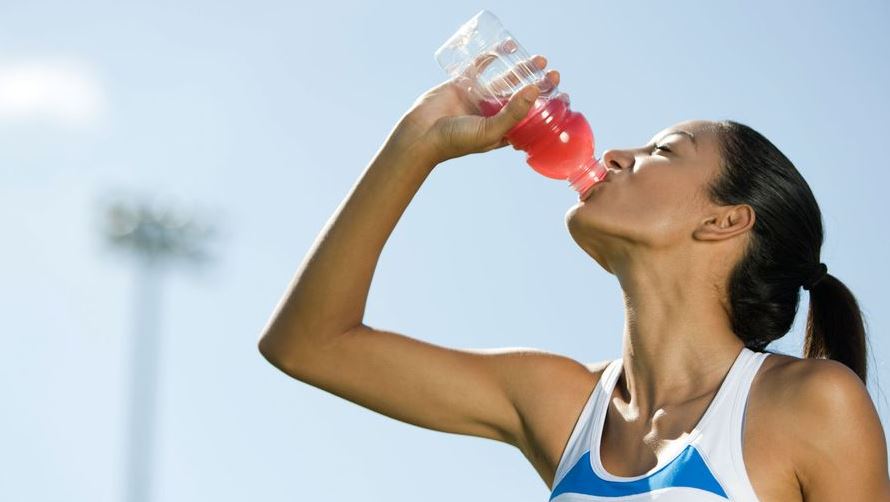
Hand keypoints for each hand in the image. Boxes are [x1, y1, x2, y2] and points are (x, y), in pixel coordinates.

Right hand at [389, 54, 559, 164]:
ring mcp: (478, 99)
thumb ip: (514, 112)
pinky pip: (481, 67)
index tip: (564, 98)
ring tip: (539, 60)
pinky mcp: (464, 84)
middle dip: (539, 86)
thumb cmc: (456, 141)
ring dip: (522, 70)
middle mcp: (492, 115)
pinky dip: (493, 56)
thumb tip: (534, 89)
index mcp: (502, 131)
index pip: (532, 120)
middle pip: (522, 97)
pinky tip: (507, 48)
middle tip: (553, 75)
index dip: (548, 109)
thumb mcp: (491, 130)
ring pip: (505, 81)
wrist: (421, 134)